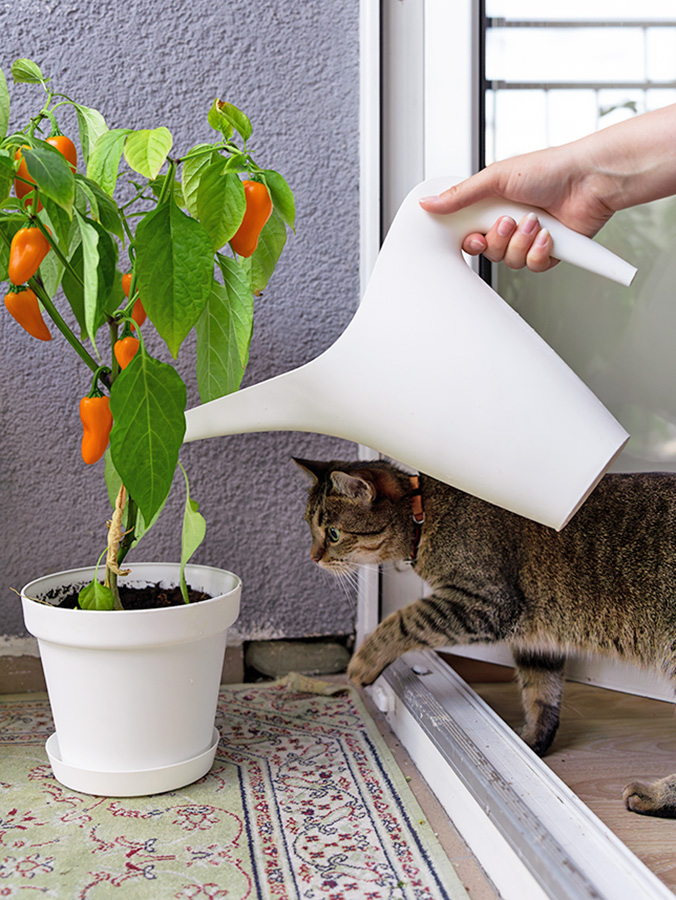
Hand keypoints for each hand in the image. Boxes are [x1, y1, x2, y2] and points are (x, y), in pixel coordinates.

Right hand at [420, 143, 616, 272]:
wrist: (589, 180)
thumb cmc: (549, 169)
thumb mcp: (495, 177)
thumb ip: (459, 195)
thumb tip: (428, 203)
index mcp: (493, 205)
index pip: (468, 233)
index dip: (469, 241)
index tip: (473, 237)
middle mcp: (510, 223)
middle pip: (487, 251)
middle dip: (498, 239)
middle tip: (508, 221)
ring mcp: (529, 239)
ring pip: (509, 261)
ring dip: (521, 242)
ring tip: (535, 222)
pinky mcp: (548, 252)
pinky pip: (532, 266)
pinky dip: (539, 251)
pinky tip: (548, 234)